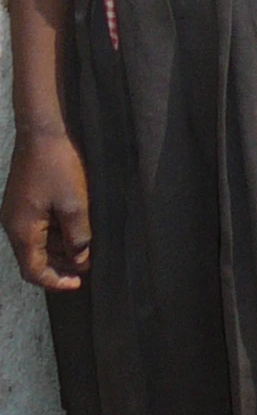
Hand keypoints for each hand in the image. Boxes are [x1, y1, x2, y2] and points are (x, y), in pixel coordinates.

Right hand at [3, 129, 90, 290]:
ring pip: (36, 243)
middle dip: (59, 266)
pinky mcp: (21, 201)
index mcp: (22, 231)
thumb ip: (78, 236)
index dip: (56, 281)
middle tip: (85, 267)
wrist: (41, 132)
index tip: (78, 283)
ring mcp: (15, 213)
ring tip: (84, 248)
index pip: (34, 271)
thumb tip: (79, 259)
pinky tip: (73, 228)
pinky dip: (53, 233)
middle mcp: (13, 226)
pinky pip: (36, 227)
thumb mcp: (75, 204)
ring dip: (58, 249)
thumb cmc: (57, 166)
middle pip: (34, 259)